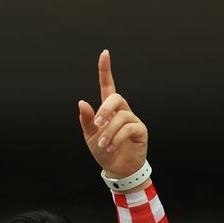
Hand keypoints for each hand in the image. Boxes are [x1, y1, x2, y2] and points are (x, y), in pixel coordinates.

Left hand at [77, 50, 148, 178]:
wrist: (117, 168)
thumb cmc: (103, 150)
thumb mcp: (90, 135)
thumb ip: (86, 120)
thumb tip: (82, 102)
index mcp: (108, 109)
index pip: (107, 85)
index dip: (105, 70)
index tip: (104, 53)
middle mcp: (122, 111)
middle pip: (116, 97)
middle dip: (104, 110)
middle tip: (96, 125)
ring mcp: (133, 120)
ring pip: (121, 117)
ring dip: (109, 131)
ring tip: (103, 144)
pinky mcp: (140, 131)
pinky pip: (129, 128)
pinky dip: (117, 138)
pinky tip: (111, 147)